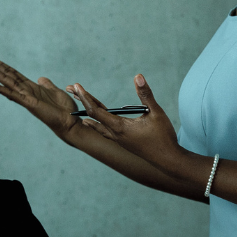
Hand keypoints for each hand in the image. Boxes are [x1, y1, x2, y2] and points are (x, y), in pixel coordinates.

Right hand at [0, 59, 82, 142]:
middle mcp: (26, 92)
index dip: (3, 66)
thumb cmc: (64, 109)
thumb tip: (41, 78)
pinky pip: (12, 94)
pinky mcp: (29, 103)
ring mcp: (26, 98)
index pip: (14, 74)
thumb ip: (47, 84)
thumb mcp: (55, 91)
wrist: (70, 122)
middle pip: (7, 76)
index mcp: (32, 88)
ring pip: (7, 83)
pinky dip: (1, 89)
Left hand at [67, 74, 185, 174]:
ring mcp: (117, 139)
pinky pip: (103, 130)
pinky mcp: (121, 141)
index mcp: (119, 127)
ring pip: (96, 124)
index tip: (76, 86)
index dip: (85, 97)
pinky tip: (91, 122)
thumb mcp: (156, 112)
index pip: (95, 111)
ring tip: (78, 101)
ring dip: (86, 111)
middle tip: (70, 87)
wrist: (167, 159)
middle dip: (82, 100)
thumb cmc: (163, 136)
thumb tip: (138, 76)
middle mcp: (114, 134)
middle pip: (92, 115)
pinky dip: (94, 123)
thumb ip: (145, 94)